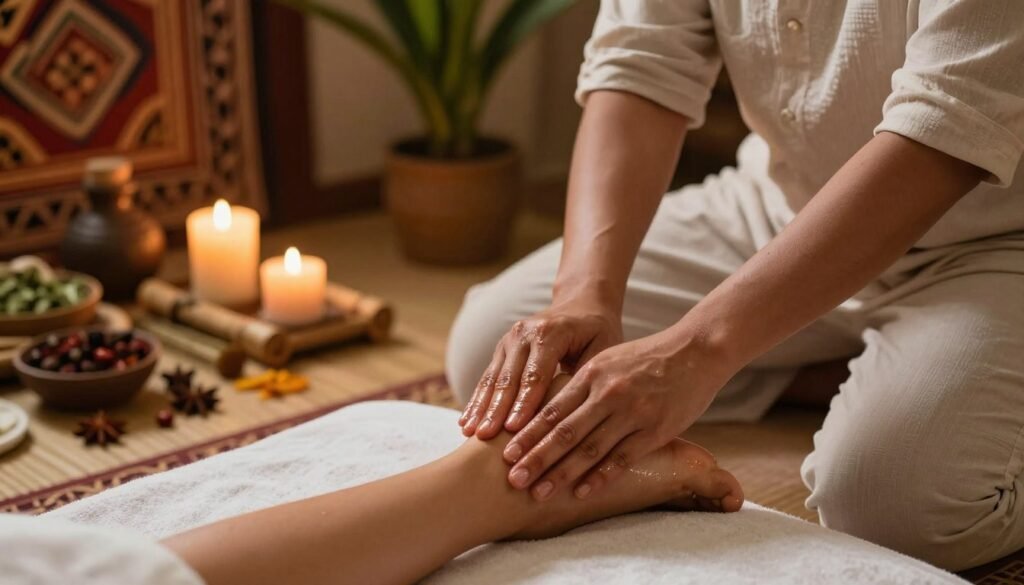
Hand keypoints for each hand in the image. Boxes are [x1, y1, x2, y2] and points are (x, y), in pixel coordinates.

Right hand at [459, 302, 622, 438]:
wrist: (581, 303)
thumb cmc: (597, 332)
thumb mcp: (603, 348)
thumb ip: (588, 377)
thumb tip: (575, 414)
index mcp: (550, 332)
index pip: (536, 374)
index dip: (524, 403)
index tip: (514, 429)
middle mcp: (524, 332)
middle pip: (509, 377)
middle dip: (496, 410)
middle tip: (485, 437)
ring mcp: (509, 339)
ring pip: (493, 378)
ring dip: (480, 407)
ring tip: (469, 433)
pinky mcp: (502, 348)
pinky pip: (487, 377)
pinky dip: (477, 400)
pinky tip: (465, 422)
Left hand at [500, 328, 730, 500]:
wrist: (696, 351)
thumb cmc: (648, 358)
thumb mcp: (608, 360)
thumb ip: (582, 383)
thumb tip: (548, 407)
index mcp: (592, 374)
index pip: (552, 409)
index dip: (528, 434)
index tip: (505, 454)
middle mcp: (608, 393)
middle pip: (564, 431)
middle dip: (535, 458)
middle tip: (512, 480)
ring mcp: (632, 413)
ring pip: (589, 448)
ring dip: (561, 473)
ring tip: (538, 492)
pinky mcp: (655, 430)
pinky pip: (622, 458)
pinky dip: (599, 476)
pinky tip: (581, 492)